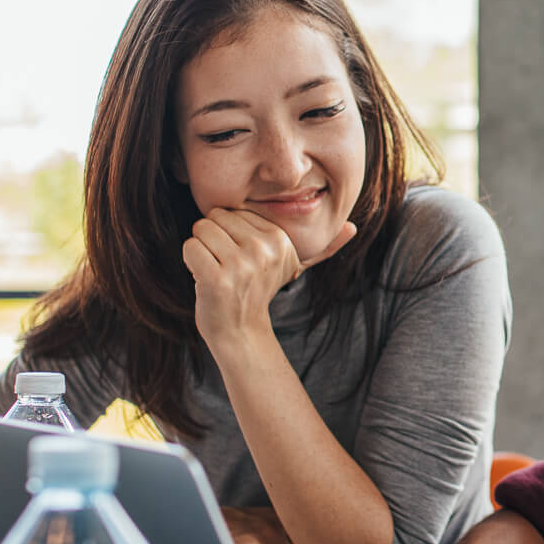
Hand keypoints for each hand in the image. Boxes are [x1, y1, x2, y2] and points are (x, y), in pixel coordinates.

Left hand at [181, 208, 356, 346]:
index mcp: (280, 240)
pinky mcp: (217, 279)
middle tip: (226, 266)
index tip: (243, 259)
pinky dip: (191, 263)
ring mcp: (241, 266)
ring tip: (216, 272)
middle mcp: (264, 250)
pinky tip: (205, 279)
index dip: (230, 234)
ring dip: (201, 252)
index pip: (234, 210)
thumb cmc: (258, 293)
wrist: (241, 333)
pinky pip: (190, 248)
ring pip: (200, 230)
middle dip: (212, 239)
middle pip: (214, 216)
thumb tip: (353, 228)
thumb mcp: (292, 267)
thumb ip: (323, 248)